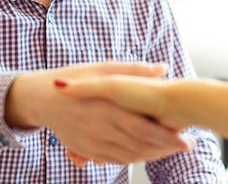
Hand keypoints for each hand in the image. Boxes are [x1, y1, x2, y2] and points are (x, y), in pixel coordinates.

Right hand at [5, 62, 194, 164]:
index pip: (143, 129)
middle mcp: (99, 129)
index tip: (186, 138)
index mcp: (106, 108)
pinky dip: (132, 159)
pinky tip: (145, 153)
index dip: (167, 137)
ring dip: (151, 155)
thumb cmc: (73, 78)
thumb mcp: (102, 69)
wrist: (41, 98)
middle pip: (139, 146)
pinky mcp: (86, 149)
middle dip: (165, 148)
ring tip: (170, 150)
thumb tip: (162, 68)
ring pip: (128, 156)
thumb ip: (132, 71)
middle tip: (186, 145)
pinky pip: (113, 160)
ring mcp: (91, 142)